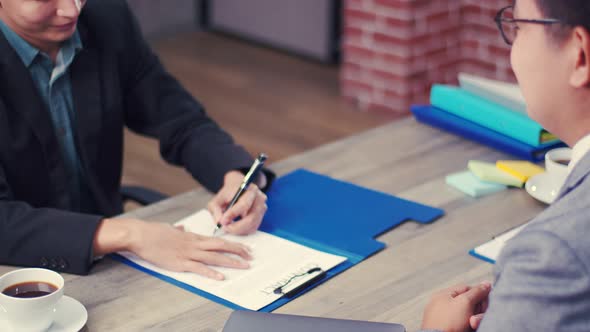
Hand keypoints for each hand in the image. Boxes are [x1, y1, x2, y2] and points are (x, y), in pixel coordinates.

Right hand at [94, 218, 251, 279]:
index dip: (233, 244)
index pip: (218, 240)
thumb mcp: (169, 228)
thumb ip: (178, 230)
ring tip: (243, 265)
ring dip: (230, 261)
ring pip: (214, 257)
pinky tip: (220, 276)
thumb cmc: (153, 231)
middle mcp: (194, 244)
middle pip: (221, 247)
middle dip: (238, 251)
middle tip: (250, 256)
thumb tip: (181, 229)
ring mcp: (187, 253)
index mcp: (193, 237)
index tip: (244, 248)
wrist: (140, 235)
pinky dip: (210, 272)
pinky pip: (198, 268)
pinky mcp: (179, 263)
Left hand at [208, 170, 267, 234]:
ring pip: (252, 225)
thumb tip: (219, 222)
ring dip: (239, 230)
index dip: (233, 214)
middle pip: (251, 218)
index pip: (244, 204)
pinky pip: (253, 228)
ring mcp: (262, 207)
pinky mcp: (261, 216)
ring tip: (228, 228)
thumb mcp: (218, 198)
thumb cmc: (228, 194)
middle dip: (236, 227)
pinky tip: (235, 228)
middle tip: (225, 228)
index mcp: (250, 189)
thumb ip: (216, 209)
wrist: (239, 188)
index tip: (223, 221)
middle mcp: (259, 198)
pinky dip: (243, 231)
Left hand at [421, 281, 491, 331]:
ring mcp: (446, 319)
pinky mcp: (451, 329)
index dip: (479, 293)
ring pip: (469, 315)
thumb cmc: (449, 322)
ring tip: (472, 324)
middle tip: (477, 316)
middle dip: (477, 309)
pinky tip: (472, 327)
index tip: (487, 300)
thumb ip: (476, 292)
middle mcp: (443, 305)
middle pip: (468, 302)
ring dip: (476, 319)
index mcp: (443, 295)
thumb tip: (486, 283)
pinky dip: (471, 327)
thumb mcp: (465, 302)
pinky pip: (465, 325)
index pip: (466, 288)